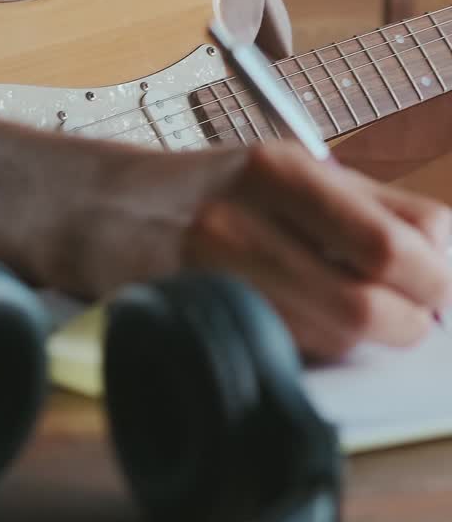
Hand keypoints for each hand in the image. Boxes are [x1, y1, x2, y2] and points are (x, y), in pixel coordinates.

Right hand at [182, 141, 451, 361]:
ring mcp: (210, 275)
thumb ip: (374, 205)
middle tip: (414, 316)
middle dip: (409, 321)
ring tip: (358, 318)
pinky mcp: (194, 319)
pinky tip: (307, 325)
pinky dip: (313, 348)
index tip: (437, 286)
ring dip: (363, 340)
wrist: (103, 208)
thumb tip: (444, 252)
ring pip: (329, 340)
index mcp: (279, 170)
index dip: (433, 278)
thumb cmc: (212, 189)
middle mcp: (241, 220)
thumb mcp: (289, 169)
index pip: (390, 243)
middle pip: (364, 305)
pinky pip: (283, 353)